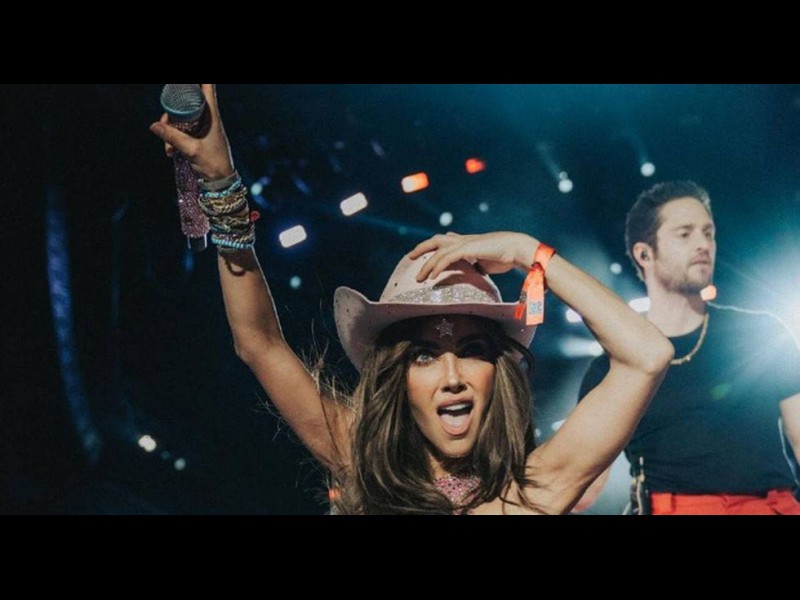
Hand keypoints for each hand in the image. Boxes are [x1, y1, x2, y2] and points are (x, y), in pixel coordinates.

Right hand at [149, 83, 234, 180]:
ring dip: (171, 130)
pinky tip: (170, 151)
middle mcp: (208, 118)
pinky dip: (174, 138)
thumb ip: (172, 137)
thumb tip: (154, 125)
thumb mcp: (191, 150)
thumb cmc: (212, 164)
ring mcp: (203, 127)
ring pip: (182, 118)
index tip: (190, 81)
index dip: (201, 82)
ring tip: (168, 148)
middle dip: (173, 111)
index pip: (208, 89)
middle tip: (164, 123)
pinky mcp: (199, 136)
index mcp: (212, 116)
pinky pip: (182, 130)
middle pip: (187, 103)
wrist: (221, 182)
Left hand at [408, 232, 538, 280]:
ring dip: (427, 264)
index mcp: (469, 241)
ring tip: (418, 277)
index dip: (434, 247)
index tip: (424, 256)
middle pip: (437, 240)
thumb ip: (477, 265)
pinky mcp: (468, 248)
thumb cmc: (508, 257)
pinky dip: (438, 267)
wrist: (518, 249)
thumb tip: (475, 273)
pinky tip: (432, 277)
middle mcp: (465, 239)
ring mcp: (465, 242)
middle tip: (410, 257)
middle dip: (422, 248)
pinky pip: (447, 258)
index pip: (447, 240)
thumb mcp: (487, 262)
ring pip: (438, 250)